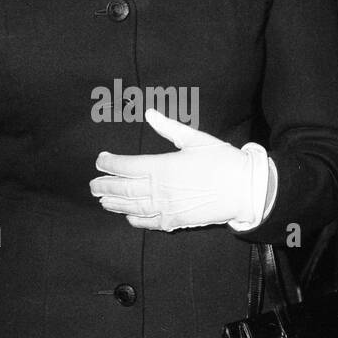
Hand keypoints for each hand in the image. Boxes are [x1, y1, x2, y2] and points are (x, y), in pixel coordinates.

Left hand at [90, 107, 266, 231]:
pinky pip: (149, 223)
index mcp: (162, 167)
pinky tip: (128, 216)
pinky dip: (135, 220)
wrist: (244, 189)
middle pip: (123, 189)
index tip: (100, 160)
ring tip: (102, 200)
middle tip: (93, 185)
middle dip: (105, 186)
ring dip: (115, 204)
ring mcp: (166, 208)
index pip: (126, 166)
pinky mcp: (176, 221)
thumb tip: (150, 114)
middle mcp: (159, 190)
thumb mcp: (196, 139)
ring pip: (132, 207)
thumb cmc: (222, 161)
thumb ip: (169, 128)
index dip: (109, 164)